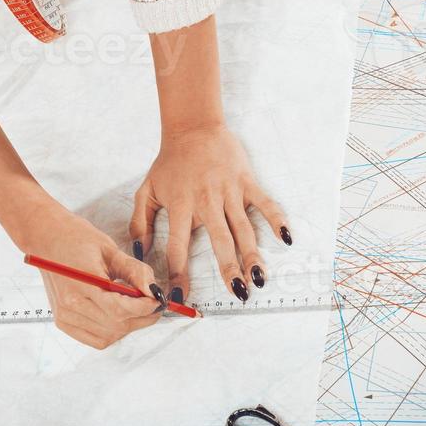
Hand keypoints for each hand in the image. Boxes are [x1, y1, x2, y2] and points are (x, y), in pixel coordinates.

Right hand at [14, 201, 165, 349]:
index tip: (158, 301)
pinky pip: (95, 339)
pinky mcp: (62, 322)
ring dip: (128, 325)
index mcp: (81, 282)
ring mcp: (64, 315)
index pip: (119, 309)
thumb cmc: (77, 238)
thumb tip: (154, 292)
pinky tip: (117, 315)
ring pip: (108, 335)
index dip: (144, 308)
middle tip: (153, 304)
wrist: (46, 238)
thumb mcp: (111, 249)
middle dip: (141, 318)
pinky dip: (112, 331)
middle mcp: (70, 304)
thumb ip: (135, 272)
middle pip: (116, 325)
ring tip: (134, 307)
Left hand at [129, 123, 289, 306]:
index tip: (179, 298)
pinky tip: (286, 238)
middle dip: (228, 269)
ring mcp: (228, 191)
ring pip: (243, 228)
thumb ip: (139, 223)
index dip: (178, 275)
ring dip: (252, 254)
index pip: (177, 247)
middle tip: (238, 293)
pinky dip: (276, 219)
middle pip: (219, 241)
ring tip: (258, 279)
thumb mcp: (146, 190)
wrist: (193, 127)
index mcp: (180, 206)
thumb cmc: (170, 162)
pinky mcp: (246, 181)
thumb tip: (139, 252)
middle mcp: (206, 201)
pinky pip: (264, 203)